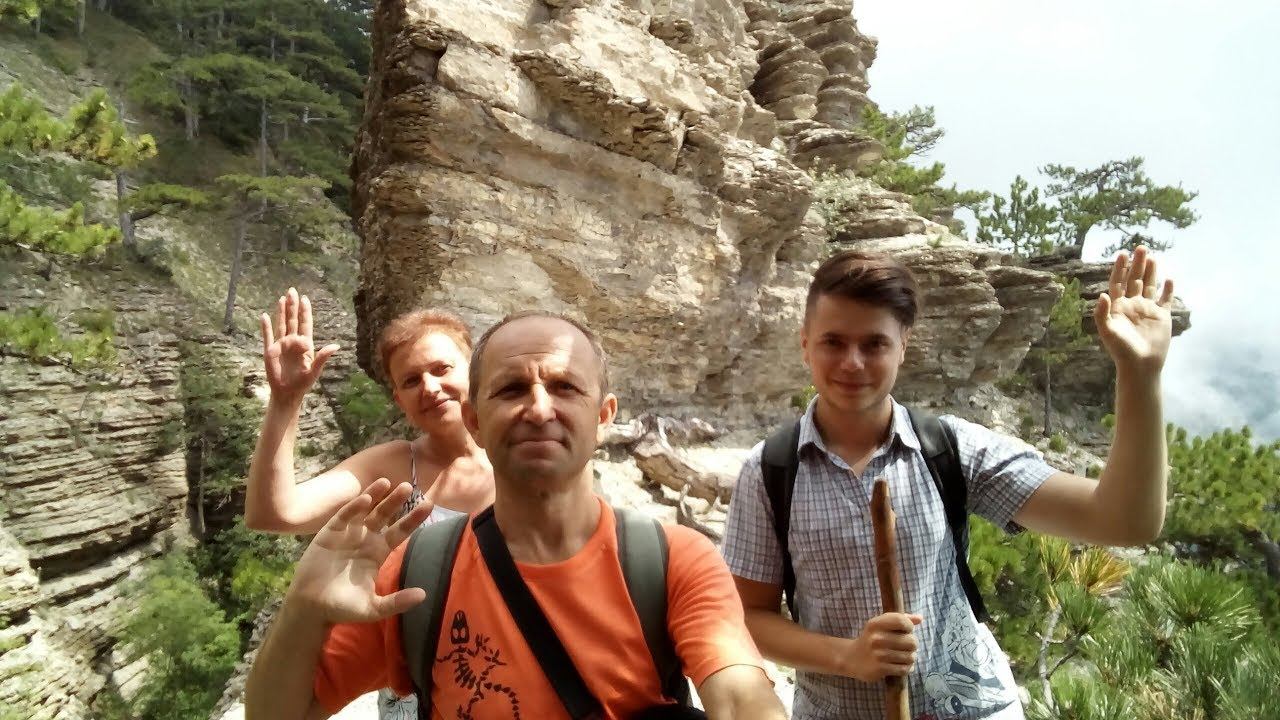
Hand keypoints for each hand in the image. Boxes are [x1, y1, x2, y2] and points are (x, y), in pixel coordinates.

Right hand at [260, 287, 339, 405]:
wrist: (287, 393)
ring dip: (281, 312)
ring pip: (281, 324)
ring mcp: (281, 345)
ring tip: (282, 298)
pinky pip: (267, 336)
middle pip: (293, 320)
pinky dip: (266, 327)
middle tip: (292, 290)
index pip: (305, 324)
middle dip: (293, 306)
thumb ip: (323, 357)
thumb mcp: (314, 370)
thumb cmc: (303, 383)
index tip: (305, 299)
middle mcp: (293, 342)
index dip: (305, 312)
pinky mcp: (270, 351)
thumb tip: (336, 346)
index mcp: (305, 345)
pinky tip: (264, 316)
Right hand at [286, 478, 434, 623]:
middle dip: (395, 501)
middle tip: (408, 486)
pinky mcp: (329, 534)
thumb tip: (424, 595)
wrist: (311, 608)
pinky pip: (343, 517)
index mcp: (378, 552)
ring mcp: (347, 534)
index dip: (413, 518)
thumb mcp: (373, 608)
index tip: (429, 504)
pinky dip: (353, 508)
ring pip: (364, 511)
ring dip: (375, 496)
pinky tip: (365, 499)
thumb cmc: (343, 608)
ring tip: (387, 482)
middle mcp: (365, 539)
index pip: (400, 531)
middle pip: (384, 516)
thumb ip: (397, 602)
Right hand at [838, 612, 921, 681]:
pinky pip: (904, 669)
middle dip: (913, 645)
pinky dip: (906, 668)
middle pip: (911, 641)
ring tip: (905, 657)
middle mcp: (876, 638)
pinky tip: (902, 665)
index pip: (902, 621)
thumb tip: (920, 618)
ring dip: (911, 658)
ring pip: (910, 657)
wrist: (852, 658)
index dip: (910, 626)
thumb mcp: (880, 625)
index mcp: (875, 624)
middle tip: (907, 646)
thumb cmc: (871, 639)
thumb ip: (900, 619)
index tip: (907, 630)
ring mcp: (878, 655)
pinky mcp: (880, 669)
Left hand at [1094, 246, 1174, 375]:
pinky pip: (1165, 300)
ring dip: (1151, 272)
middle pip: (1135, 280)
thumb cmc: (1121, 350)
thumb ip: (1102, 313)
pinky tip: (1169, 279)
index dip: (1120, 268)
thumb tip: (1102, 294)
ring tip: (1152, 257)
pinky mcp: (1162, 317)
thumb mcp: (1108, 331)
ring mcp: (1147, 310)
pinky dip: (1168, 290)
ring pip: (1150, 286)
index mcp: (1118, 307)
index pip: (1118, 282)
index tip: (1122, 253)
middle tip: (1141, 248)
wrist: (1140, 365)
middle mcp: (1132, 305)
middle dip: (1137, 264)